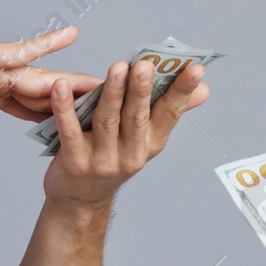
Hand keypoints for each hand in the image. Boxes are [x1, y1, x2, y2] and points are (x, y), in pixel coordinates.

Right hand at [0, 26, 101, 148]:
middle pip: (41, 89)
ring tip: (103, 78)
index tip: (81, 121)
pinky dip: (43, 43)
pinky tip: (68, 36)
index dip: (55, 114)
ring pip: (37, 73)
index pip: (28, 107)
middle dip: (73, 96)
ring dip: (69, 77)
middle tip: (107, 98)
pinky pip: (17, 50)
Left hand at [42, 58, 209, 207]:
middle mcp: (131, 153)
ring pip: (107, 122)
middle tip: (145, 65)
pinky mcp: (74, 162)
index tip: (197, 67)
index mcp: (150, 142)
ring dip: (112, 94)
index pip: (170, 113)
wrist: (80, 200)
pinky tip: (61, 88)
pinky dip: (65, 109)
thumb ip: (169, 110)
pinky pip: (69, 131)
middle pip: (137, 117)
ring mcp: (102, 160)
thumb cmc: (112, 158)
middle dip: (142, 90)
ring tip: (116, 69)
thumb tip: (204, 88)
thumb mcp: (145, 139)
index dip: (183, 91)